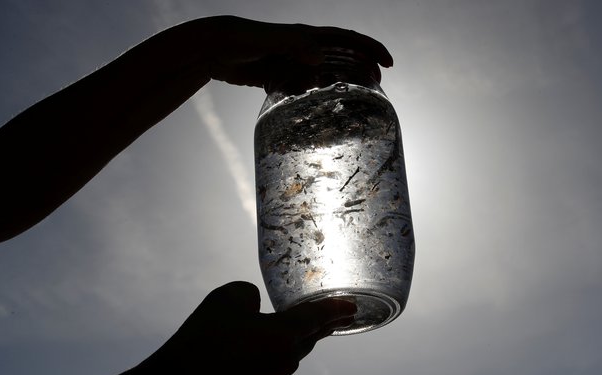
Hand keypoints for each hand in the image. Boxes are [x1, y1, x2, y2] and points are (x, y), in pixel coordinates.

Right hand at [139, 281, 356, 374]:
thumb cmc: (205, 338)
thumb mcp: (228, 298)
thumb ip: (251, 295)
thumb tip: (255, 306)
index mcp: (284, 336)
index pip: (318, 317)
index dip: (337, 307)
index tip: (354, 305)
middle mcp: (285, 359)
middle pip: (311, 336)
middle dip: (325, 323)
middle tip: (341, 313)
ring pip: (295, 349)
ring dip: (301, 335)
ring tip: (305, 322)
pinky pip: (278, 359)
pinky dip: (280, 346)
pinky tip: (269, 340)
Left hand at [152, 15, 393, 86]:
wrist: (214, 48)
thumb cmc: (240, 39)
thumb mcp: (268, 41)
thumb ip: (293, 45)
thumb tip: (320, 57)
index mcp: (305, 36)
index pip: (346, 39)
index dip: (369, 48)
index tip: (388, 63)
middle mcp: (302, 48)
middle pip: (341, 56)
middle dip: (362, 68)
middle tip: (378, 85)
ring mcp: (291, 63)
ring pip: (324, 74)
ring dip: (340, 84)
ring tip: (355, 99)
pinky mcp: (277, 76)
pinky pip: (301, 88)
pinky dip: (311, 97)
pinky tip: (316, 111)